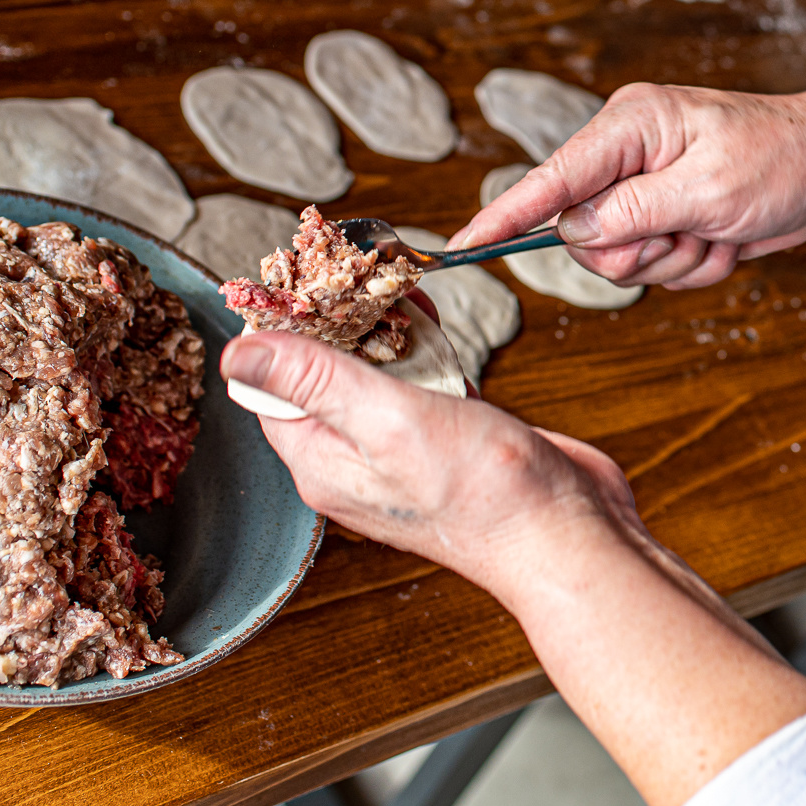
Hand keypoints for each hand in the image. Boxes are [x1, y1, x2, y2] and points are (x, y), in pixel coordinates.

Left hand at [224, 330, 777, 653]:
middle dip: (334, 318)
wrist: (569, 536)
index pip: (272, 386)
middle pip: (320, 373)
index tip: (302, 278)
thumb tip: (237, 351)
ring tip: (393, 284)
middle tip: (354, 269)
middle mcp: (354, 459)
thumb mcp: (390, 421)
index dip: (280, 329)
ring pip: (372, 372)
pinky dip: (421, 346)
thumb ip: (316, 380)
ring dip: (381, 327)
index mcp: (323, 462)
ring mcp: (402, 450)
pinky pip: (416, 381)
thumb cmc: (487, 492)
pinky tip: (431, 320)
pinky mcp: (447, 437)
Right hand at [450, 83, 805, 289]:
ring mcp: (646, 188)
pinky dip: (695, 265)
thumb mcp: (710, 188)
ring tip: (717, 231)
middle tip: (690, 234)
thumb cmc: (782, 159)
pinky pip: (658, 267)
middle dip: (640, 253)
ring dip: (675, 261)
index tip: (462, 248)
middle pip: (584, 235)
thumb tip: (571, 230)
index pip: (551, 179)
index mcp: (630, 125)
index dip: (505, 216)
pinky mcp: (666, 217)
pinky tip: (725, 238)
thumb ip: (635, 212)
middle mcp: (628, 154)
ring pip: (622, 260)